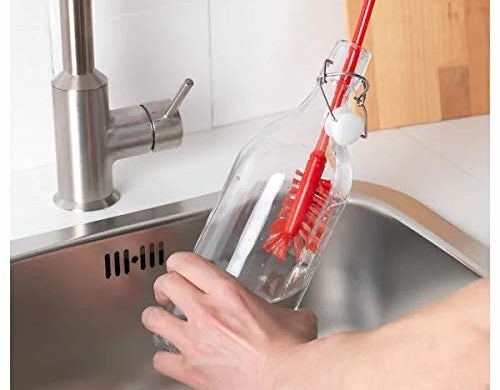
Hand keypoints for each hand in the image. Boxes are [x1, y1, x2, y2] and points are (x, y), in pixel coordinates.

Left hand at [141, 252, 316, 389]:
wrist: (286, 381)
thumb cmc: (291, 351)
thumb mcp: (293, 317)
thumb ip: (285, 311)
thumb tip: (293, 316)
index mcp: (228, 292)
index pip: (185, 262)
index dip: (178, 262)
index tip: (180, 268)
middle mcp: (205, 311)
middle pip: (165, 284)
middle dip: (165, 286)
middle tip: (170, 292)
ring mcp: (194, 341)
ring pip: (153, 318)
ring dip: (157, 316)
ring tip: (165, 319)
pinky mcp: (191, 370)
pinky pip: (160, 359)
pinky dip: (164, 357)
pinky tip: (174, 355)